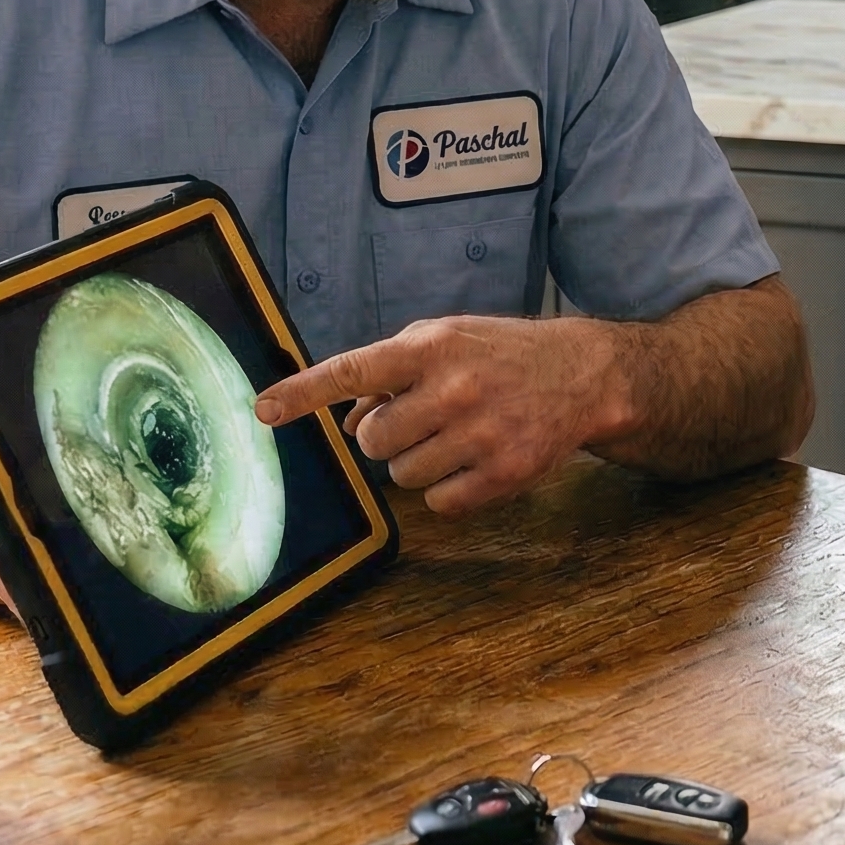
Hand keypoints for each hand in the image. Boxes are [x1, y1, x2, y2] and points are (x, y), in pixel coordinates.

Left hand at [255, 316, 630, 514]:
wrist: (581, 375)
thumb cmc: (500, 354)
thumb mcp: (445, 341)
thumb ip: (390, 373)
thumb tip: (347, 422)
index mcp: (431, 347)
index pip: (353, 371)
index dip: (303, 392)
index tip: (264, 409)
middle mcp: (453, 389)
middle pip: (374, 441)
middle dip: (387, 436)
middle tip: (421, 419)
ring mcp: (480, 435)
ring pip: (402, 476)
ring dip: (417, 462)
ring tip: (454, 436)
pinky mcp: (503, 474)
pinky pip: (438, 502)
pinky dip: (446, 488)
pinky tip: (474, 460)